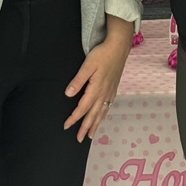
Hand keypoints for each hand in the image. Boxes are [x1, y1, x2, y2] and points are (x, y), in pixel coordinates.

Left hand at [63, 22, 131, 141]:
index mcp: (96, 89)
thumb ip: (78, 80)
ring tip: (90, 135)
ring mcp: (110, 92)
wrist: (119, 47)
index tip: (66, 126)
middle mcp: (104, 94)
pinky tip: (102, 116)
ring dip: (95, 124)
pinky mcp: (114, 88)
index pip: (82, 108)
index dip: (73, 118)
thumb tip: (68, 94)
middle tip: (79, 139)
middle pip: (93, 115)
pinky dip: (103, 115)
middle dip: (85, 128)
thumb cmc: (103, 54)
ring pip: (101, 113)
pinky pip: (108, 107)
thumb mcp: (87, 65)